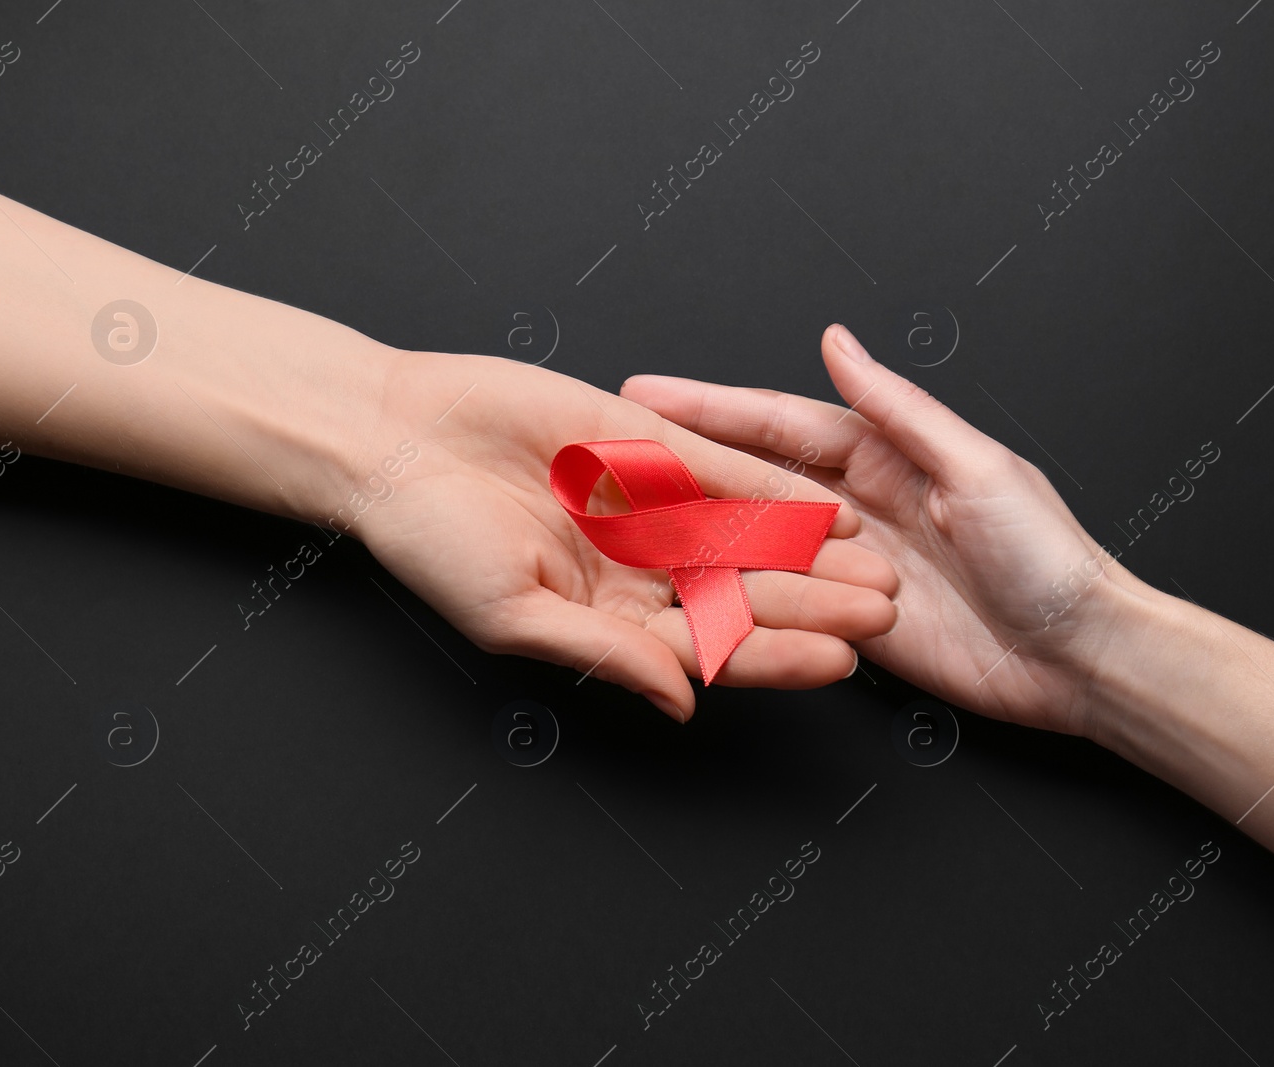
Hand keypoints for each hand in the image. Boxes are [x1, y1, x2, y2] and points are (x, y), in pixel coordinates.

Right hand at [344, 349, 898, 721]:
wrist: (392, 442)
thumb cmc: (431, 540)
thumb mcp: (515, 614)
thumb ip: (604, 655)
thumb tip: (680, 704)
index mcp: (611, 620)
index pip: (711, 648)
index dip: (776, 657)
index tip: (838, 665)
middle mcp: (639, 568)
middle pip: (743, 593)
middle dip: (813, 605)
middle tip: (880, 614)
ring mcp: (645, 506)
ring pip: (743, 534)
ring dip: (807, 550)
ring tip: (872, 564)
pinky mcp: (643, 445)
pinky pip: (718, 468)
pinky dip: (768, 486)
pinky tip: (823, 504)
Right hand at [621, 324, 1151, 735]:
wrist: (1079, 655)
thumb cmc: (1047, 555)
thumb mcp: (975, 467)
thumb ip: (898, 410)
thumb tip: (837, 343)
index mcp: (887, 453)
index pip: (779, 423)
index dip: (710, 407)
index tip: (646, 393)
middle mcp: (858, 504)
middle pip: (750, 476)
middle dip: (682, 460)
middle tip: (608, 451)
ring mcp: (847, 564)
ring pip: (752, 539)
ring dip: (693, 528)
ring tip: (624, 519)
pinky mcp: (846, 620)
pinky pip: (779, 601)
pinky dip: (731, 592)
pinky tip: (679, 587)